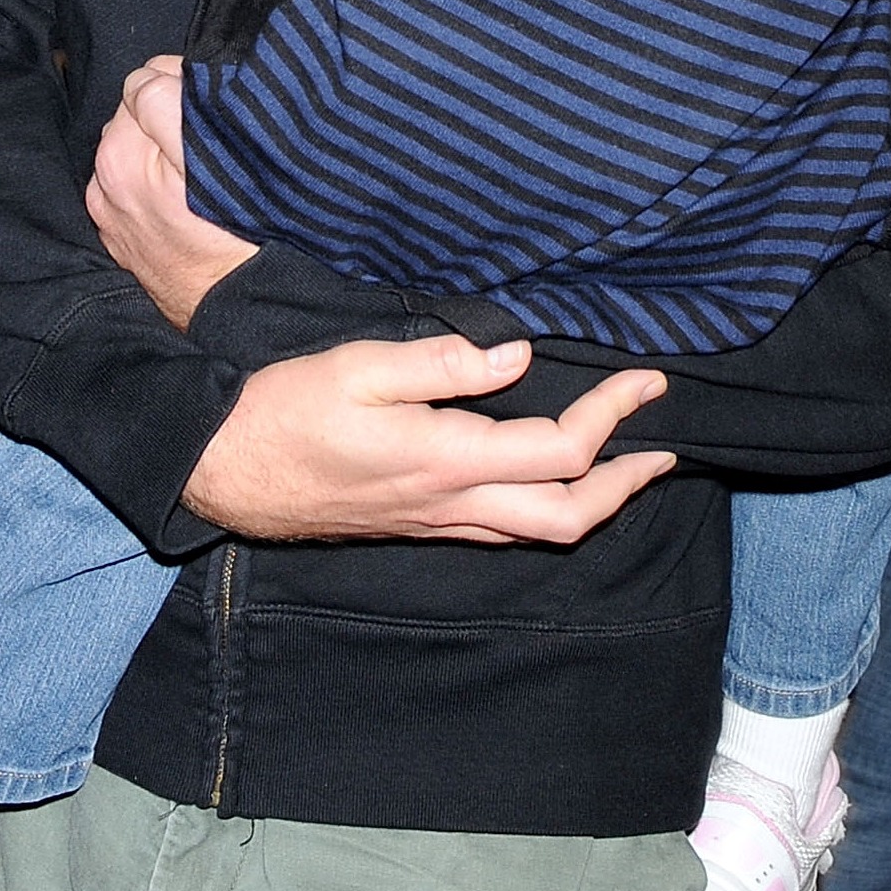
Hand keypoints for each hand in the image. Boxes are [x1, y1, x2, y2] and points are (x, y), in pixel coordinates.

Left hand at [87, 55, 256, 327]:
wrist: (248, 314)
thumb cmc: (242, 239)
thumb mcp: (218, 157)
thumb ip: (173, 101)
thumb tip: (158, 72)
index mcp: (119, 155)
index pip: (146, 80)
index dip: (186, 84)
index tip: (217, 106)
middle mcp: (103, 184)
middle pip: (138, 114)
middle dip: (171, 117)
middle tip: (216, 144)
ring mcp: (111, 217)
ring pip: (138, 150)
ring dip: (164, 150)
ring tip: (206, 175)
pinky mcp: (123, 241)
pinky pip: (138, 188)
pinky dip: (158, 184)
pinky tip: (190, 202)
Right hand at [183, 332, 674, 543]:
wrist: (226, 471)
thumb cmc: (287, 410)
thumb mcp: (362, 366)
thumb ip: (446, 364)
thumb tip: (520, 356)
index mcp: (447, 460)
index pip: (561, 449)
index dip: (613, 416)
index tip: (647, 380)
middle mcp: (453, 506)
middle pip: (570, 516)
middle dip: (627, 484)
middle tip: (664, 446)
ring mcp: (438, 524)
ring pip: (541, 534)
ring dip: (596, 503)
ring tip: (627, 467)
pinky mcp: (421, 527)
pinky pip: (506, 533)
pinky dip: (550, 510)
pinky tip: (552, 483)